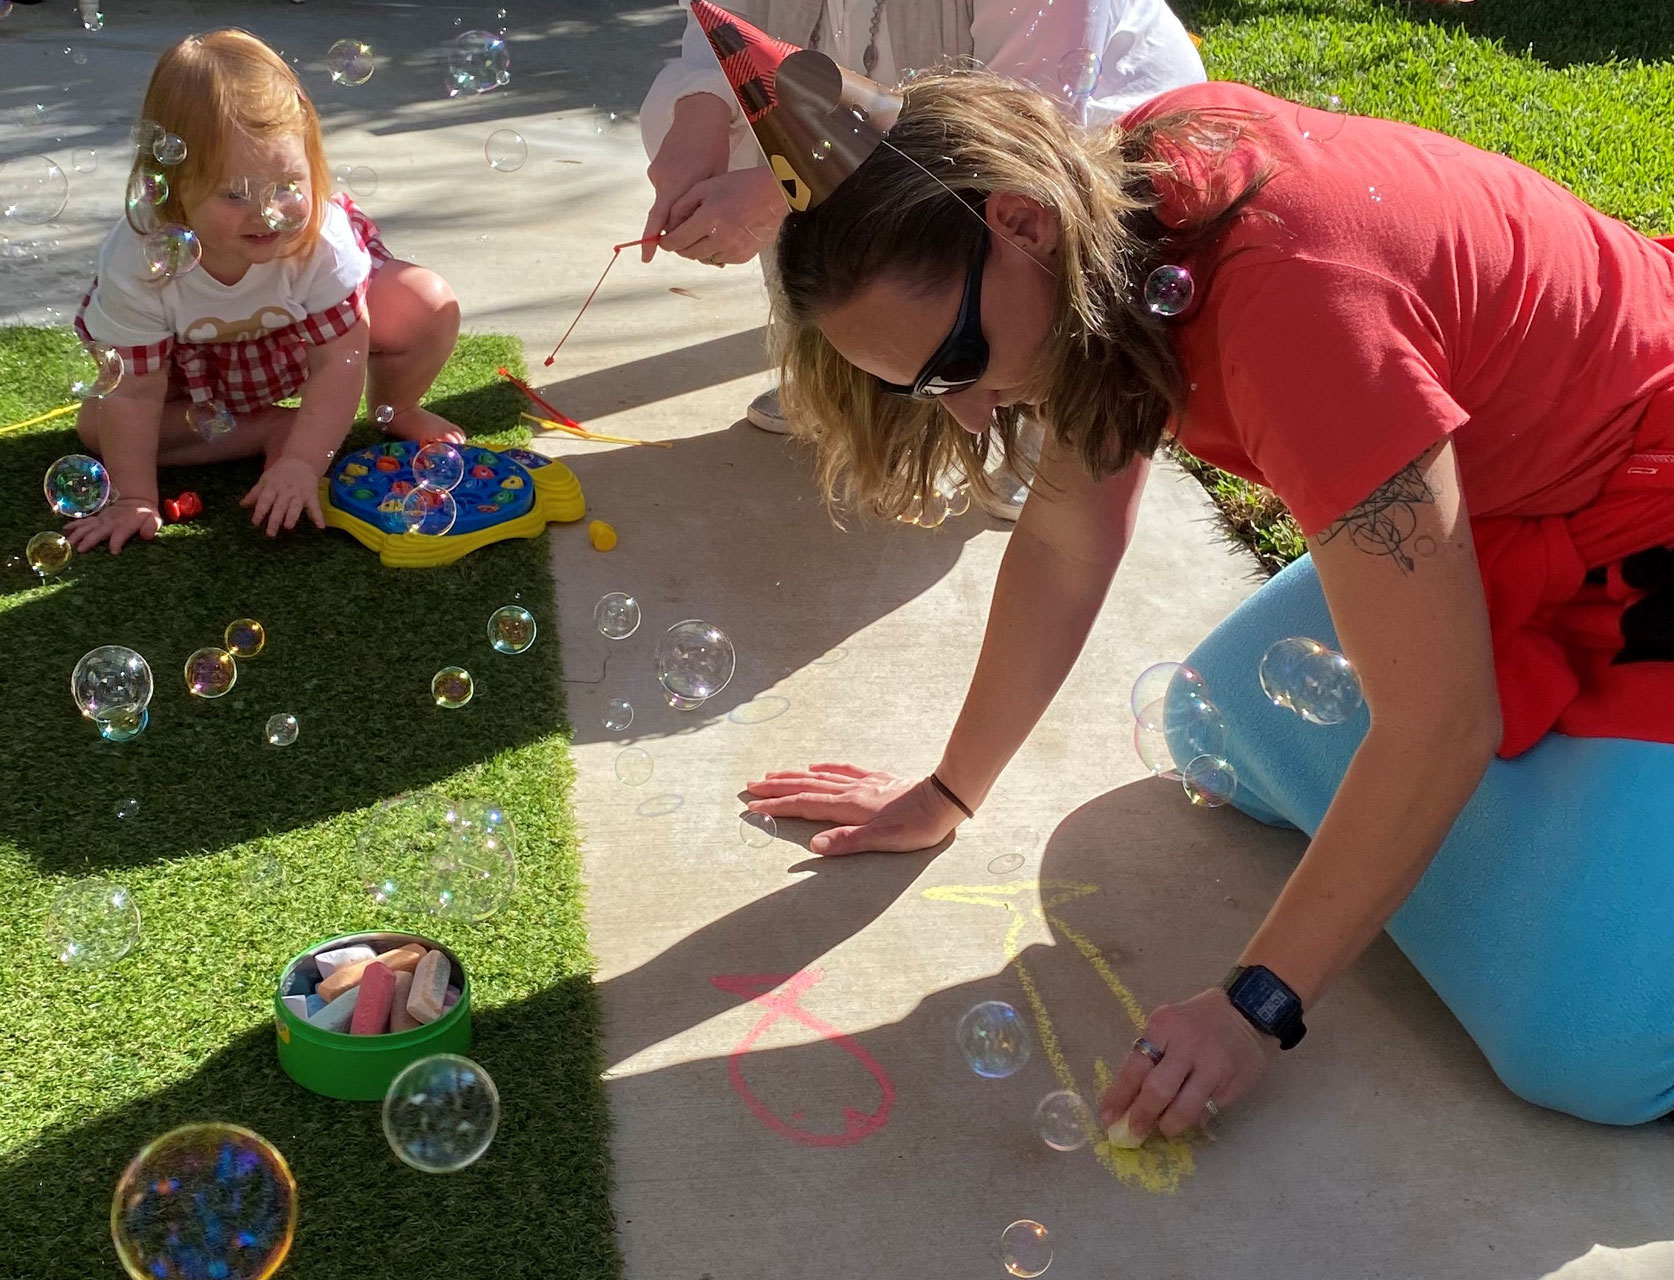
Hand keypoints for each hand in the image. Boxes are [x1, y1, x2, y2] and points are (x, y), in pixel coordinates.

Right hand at [62, 497, 161, 554]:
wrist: (136, 501)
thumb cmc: (145, 515)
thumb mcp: (154, 519)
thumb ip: (151, 526)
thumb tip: (147, 535)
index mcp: (125, 525)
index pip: (120, 535)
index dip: (117, 543)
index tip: (114, 552)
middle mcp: (111, 523)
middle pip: (98, 532)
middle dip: (89, 540)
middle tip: (80, 549)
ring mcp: (102, 521)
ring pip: (87, 527)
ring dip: (77, 534)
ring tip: (68, 543)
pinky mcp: (97, 519)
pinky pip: (83, 522)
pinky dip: (73, 525)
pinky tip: (64, 530)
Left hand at [240, 455, 323, 536]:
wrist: (300, 461)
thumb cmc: (279, 473)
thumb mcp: (265, 480)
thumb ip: (255, 494)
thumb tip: (242, 505)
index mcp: (272, 487)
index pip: (264, 500)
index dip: (259, 512)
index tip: (255, 523)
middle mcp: (285, 491)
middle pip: (279, 506)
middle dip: (275, 519)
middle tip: (270, 533)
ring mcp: (299, 493)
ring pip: (295, 506)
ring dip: (292, 516)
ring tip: (288, 527)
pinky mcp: (311, 495)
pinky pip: (315, 507)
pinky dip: (318, 516)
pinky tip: (320, 526)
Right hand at [642, 93, 733, 262]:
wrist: (699, 115)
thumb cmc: (714, 148)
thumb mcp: (715, 179)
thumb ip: (701, 205)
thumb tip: (696, 230)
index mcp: (678, 184)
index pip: (660, 220)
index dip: (652, 241)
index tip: (647, 259)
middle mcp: (662, 180)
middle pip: (663, 215)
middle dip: (671, 227)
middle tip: (688, 226)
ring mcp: (656, 172)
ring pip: (666, 202)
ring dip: (678, 206)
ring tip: (698, 191)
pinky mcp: (655, 167)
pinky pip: (665, 188)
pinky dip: (676, 191)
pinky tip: (691, 179)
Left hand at [657, 167, 787, 265]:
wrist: (773, 194)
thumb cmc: (739, 186)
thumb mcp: (706, 187)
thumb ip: (682, 206)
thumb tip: (667, 226)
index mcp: (709, 218)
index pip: (678, 240)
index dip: (667, 243)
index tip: (663, 241)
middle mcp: (721, 237)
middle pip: (689, 253)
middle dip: (680, 247)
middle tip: (679, 239)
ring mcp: (733, 249)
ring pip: (704, 259)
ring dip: (698, 250)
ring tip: (703, 234)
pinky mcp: (743, 256)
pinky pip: (720, 259)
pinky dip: (715, 251)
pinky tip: (719, 237)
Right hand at [744, 763, 963, 855]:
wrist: (944, 800)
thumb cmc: (917, 826)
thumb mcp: (883, 841)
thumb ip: (847, 842)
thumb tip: (814, 847)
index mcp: (849, 807)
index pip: (804, 806)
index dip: (777, 807)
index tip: (753, 808)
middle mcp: (851, 791)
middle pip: (806, 787)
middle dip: (776, 788)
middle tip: (750, 787)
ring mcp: (863, 783)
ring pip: (820, 776)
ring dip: (794, 776)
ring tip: (772, 775)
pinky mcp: (877, 779)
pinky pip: (844, 770)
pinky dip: (826, 768)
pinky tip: (816, 765)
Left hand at [1098, 987, 1280, 1144]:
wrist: (1246, 1014)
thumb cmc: (1196, 1023)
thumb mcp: (1168, 1026)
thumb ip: (1149, 1057)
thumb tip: (1126, 1100)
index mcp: (1164, 1026)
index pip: (1135, 1067)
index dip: (1119, 1096)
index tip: (1108, 1118)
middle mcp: (1188, 1045)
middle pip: (1158, 1090)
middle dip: (1141, 1116)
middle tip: (1133, 1133)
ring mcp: (1213, 1065)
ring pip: (1184, 1109)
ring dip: (1169, 1125)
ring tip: (1164, 1128)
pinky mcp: (1233, 1083)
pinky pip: (1207, 1110)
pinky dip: (1194, 1118)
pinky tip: (1189, 1116)